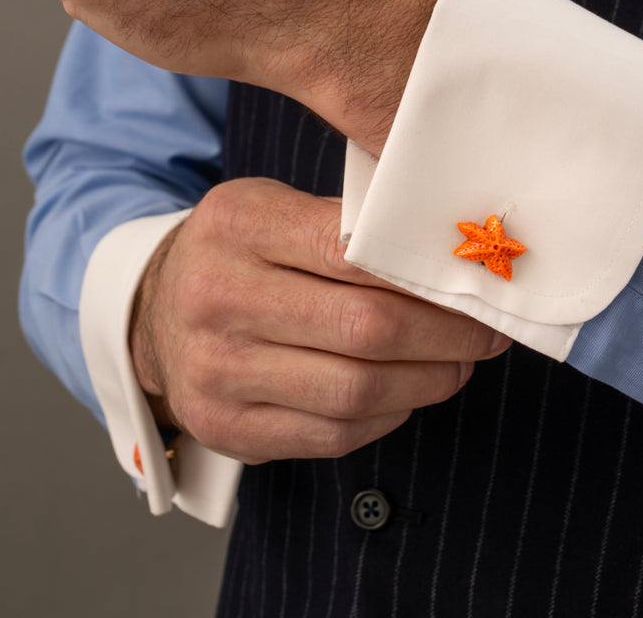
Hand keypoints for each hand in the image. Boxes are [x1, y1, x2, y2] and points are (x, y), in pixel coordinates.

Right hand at [130, 179, 508, 463]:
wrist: (157, 310)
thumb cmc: (238, 251)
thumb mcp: (275, 206)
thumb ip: (348, 224)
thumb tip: (450, 256)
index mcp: (238, 224)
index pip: (356, 251)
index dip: (431, 273)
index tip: (479, 281)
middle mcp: (218, 298)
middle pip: (366, 328)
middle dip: (446, 336)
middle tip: (485, 332)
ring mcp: (217, 371)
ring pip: (357, 391)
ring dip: (428, 382)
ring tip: (457, 365)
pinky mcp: (226, 428)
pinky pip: (333, 436)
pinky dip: (387, 417)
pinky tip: (406, 394)